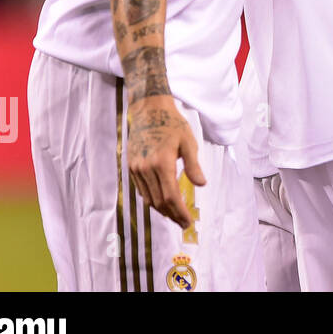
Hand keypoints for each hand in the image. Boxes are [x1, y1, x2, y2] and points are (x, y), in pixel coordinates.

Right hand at [125, 95, 205, 227]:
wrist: (148, 110)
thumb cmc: (172, 124)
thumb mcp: (188, 142)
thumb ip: (194, 165)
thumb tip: (202, 185)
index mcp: (161, 163)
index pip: (171, 196)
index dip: (180, 212)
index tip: (188, 222)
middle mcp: (146, 169)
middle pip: (159, 201)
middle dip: (172, 215)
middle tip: (184, 223)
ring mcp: (136, 168)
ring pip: (148, 198)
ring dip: (162, 210)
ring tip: (175, 215)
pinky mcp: (131, 167)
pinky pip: (142, 189)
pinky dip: (152, 199)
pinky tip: (162, 201)